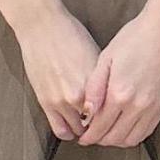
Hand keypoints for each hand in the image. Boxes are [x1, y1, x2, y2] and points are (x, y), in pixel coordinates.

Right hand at [14, 2, 109, 141]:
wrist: (42, 27)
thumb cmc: (71, 35)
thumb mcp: (98, 56)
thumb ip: (105, 82)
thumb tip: (113, 98)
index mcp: (96, 84)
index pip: (111, 113)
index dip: (115, 118)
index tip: (117, 119)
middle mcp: (80, 96)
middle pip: (97, 125)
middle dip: (101, 127)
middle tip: (103, 126)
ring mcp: (61, 101)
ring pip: (78, 130)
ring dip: (84, 130)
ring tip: (87, 126)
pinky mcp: (45, 102)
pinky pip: (59, 129)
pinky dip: (68, 132)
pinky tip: (72, 127)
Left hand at [74, 5, 159, 147]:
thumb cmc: (135, 38)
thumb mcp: (106, 58)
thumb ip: (94, 88)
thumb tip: (85, 112)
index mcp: (119, 94)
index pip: (99, 127)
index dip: (88, 136)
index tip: (82, 137)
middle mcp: (137, 105)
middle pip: (114, 138)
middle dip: (100, 140)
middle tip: (92, 136)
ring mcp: (154, 107)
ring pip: (132, 139)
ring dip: (117, 140)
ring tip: (108, 133)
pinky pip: (148, 130)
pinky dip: (134, 134)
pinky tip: (126, 126)